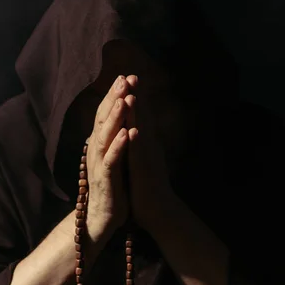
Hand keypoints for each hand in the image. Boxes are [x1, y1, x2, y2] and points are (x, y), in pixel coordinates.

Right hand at [85, 74, 132, 235]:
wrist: (102, 219)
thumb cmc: (112, 187)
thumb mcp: (113, 158)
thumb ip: (113, 139)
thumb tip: (118, 119)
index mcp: (100, 145)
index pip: (105, 115)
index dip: (112, 96)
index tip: (123, 76)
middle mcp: (96, 151)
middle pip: (103, 120)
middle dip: (113, 98)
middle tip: (122, 78)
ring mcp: (100, 165)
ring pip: (105, 136)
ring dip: (114, 117)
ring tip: (123, 99)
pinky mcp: (106, 180)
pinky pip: (110, 161)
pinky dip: (117, 146)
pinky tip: (124, 134)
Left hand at [124, 75, 177, 232]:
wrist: (158, 211)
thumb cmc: (146, 186)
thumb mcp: (140, 158)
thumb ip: (138, 142)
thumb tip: (134, 126)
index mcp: (145, 142)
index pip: (139, 115)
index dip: (134, 96)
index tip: (126, 77)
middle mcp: (148, 146)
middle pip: (143, 117)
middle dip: (137, 96)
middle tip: (132, 74)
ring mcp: (147, 158)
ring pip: (142, 131)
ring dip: (138, 113)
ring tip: (132, 93)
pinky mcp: (144, 173)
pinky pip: (139, 156)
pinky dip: (136, 142)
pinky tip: (133, 129)